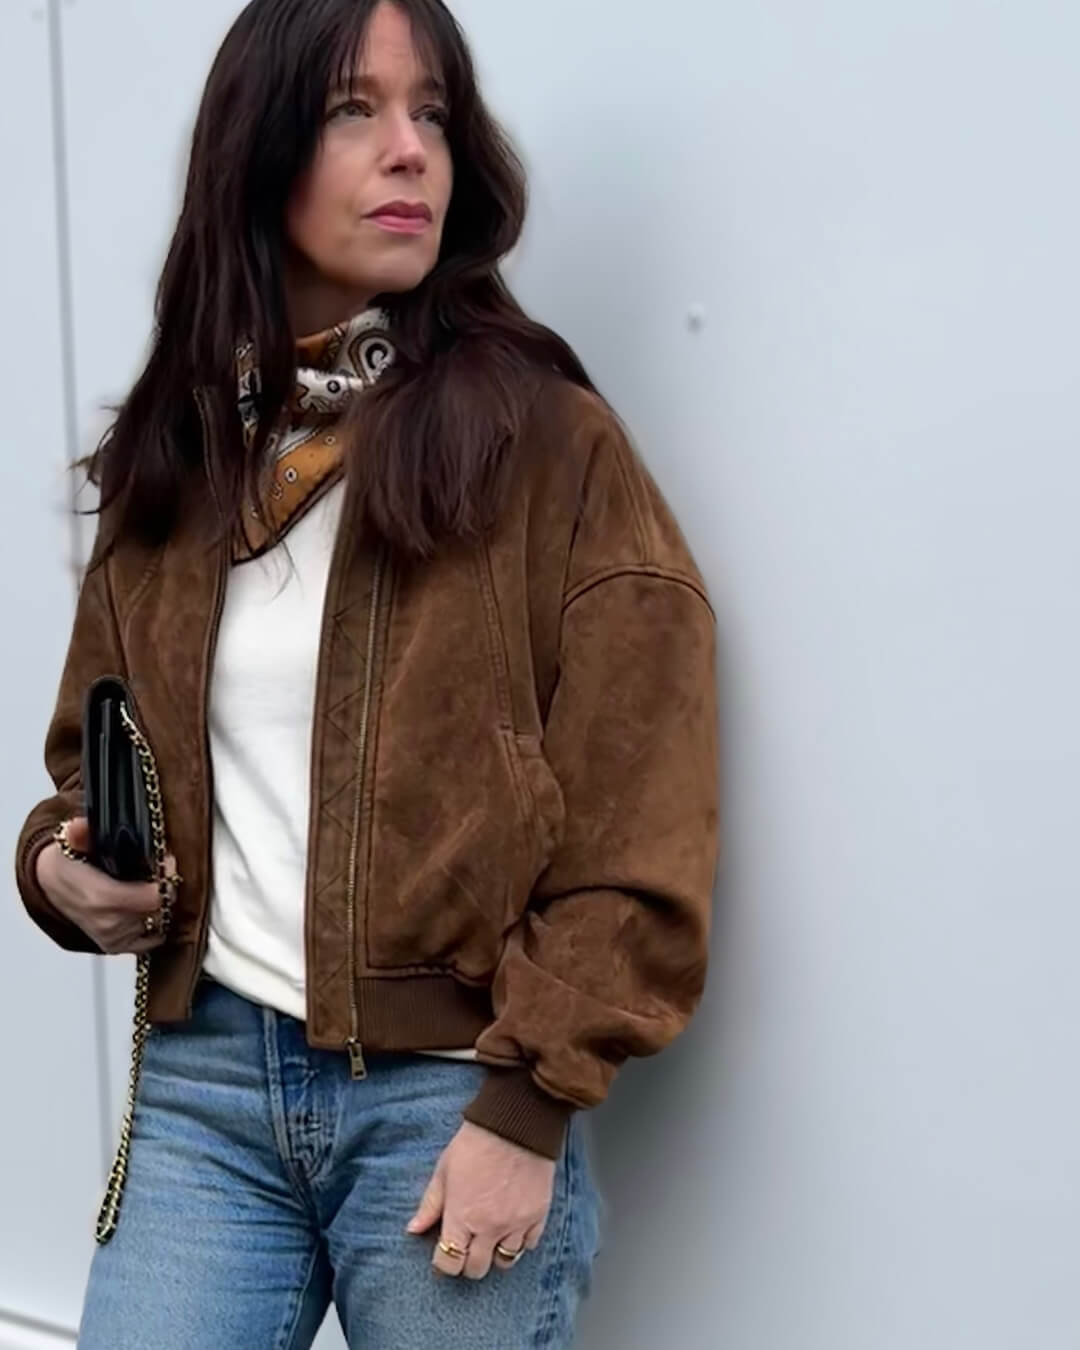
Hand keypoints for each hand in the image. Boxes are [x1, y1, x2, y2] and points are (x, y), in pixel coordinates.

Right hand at [35, 816, 176, 954]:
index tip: (168, 860)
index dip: (167, 878)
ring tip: (152, 886)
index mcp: (102, 898)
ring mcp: (113, 938)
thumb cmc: (68, 863)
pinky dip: (155, 922)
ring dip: (160, 904)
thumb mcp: (73, 842)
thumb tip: (79, 826)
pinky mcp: (115, 947)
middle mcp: (108, 923)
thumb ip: (81, 833)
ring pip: (158, 921)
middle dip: (166, 888)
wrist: (51, 885)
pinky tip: (148, 906)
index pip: (155, 896)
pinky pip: (152, 939)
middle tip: (162, 871)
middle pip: (160, 909)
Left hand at [406, 1120, 556, 1280]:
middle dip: (468, 1261)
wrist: (515, 1123)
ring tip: (491, 1236)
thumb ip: (430, 1205)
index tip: (444, 1250)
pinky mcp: (538, 1215)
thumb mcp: (444, 1171)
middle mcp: (489, 1228)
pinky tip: (512, 1225)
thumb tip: (413, 1229)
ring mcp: (516, 1224)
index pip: (449, 1263)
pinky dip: (520, 1240)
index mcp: (461, 1217)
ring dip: (495, 1253)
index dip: (444, 1261)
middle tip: (467, 1245)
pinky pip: (529, 1244)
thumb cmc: (475, 1143)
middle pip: (476, 1269)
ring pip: (505, 1262)